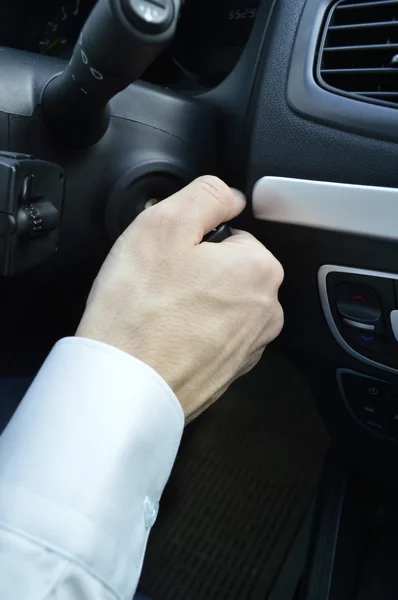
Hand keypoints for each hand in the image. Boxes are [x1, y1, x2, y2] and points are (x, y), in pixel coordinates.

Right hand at [77, 176, 283, 421]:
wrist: (124, 386)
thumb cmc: (140, 311)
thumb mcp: (164, 224)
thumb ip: (206, 195)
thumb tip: (229, 195)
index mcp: (259, 270)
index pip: (233, 235)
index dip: (195, 241)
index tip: (171, 257)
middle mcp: (266, 311)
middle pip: (228, 271)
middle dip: (197, 272)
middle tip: (160, 285)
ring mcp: (249, 347)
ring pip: (219, 305)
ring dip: (193, 304)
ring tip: (159, 313)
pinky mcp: (229, 372)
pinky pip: (212, 337)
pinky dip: (192, 334)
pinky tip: (165, 337)